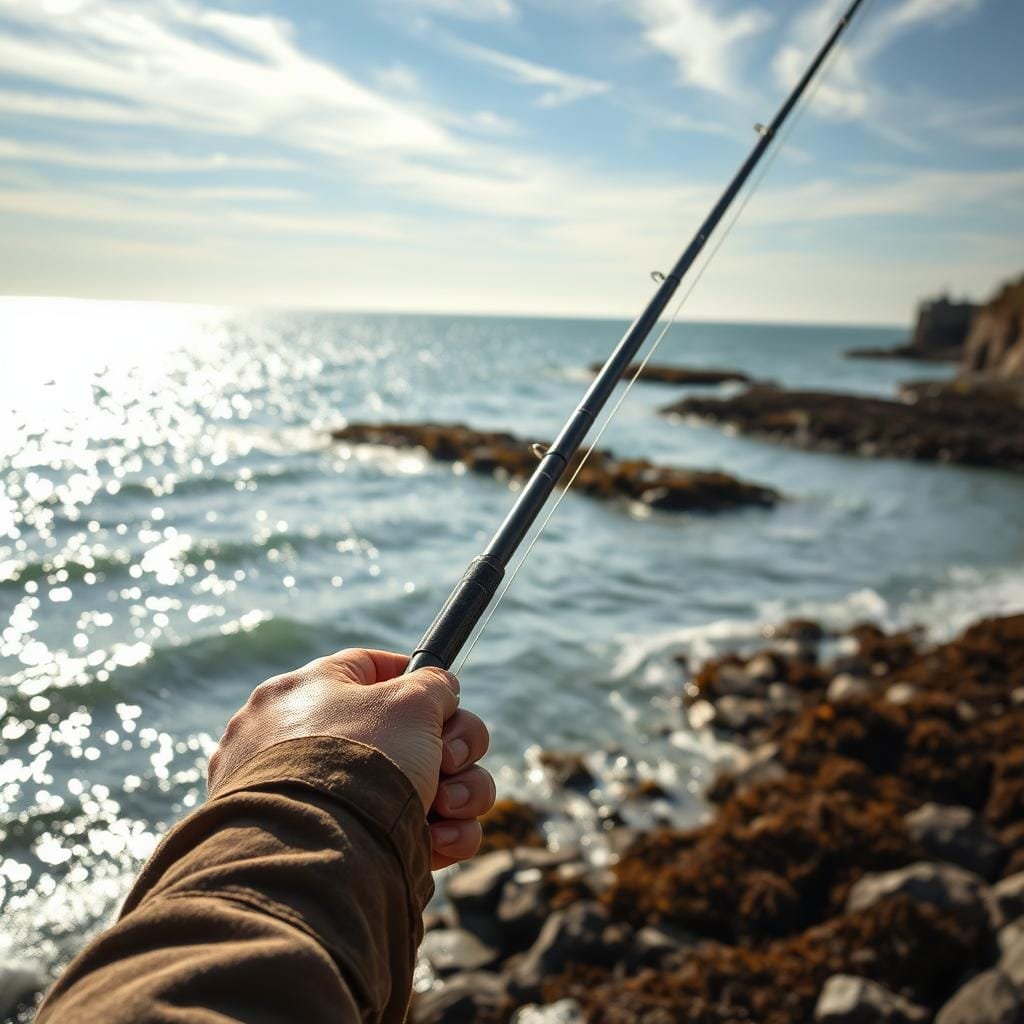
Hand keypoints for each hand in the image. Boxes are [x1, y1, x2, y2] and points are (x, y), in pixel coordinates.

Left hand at [208, 648, 493, 869]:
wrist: (326, 856)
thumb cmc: (363, 761)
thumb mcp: (410, 701)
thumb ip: (433, 685)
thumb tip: (441, 690)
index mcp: (306, 694)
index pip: (369, 669)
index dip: (417, 679)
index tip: (445, 696)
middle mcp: (309, 744)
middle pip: (406, 731)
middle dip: (451, 745)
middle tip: (451, 758)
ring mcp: (327, 801)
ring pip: (419, 783)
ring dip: (456, 792)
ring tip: (448, 805)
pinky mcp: (349, 851)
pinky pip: (409, 832)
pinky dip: (438, 834)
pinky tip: (439, 840)